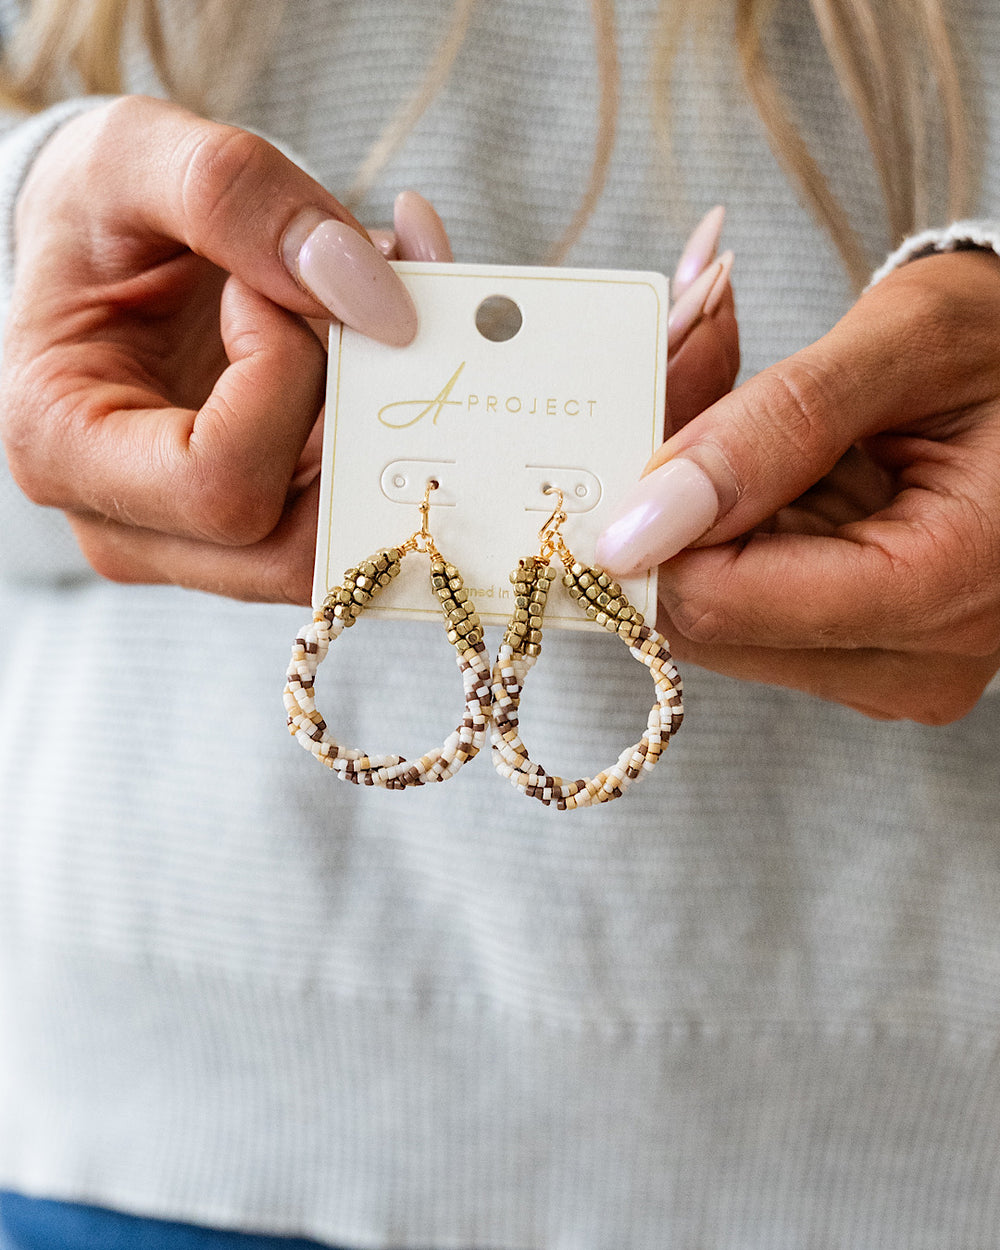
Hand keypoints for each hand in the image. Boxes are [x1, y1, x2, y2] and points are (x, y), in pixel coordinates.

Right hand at [0, 96, 450, 603]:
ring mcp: (201, 542)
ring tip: (375, 301)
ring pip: (343, 538)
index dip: (281, 379)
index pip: (220, 481)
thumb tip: (373, 296)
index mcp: (65, 450)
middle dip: (354, 421)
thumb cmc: (96, 212)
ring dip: (389, 420)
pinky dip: (395, 421)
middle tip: (344, 308)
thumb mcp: (135, 157)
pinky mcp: (263, 527)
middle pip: (294, 548)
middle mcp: (130, 527)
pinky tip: (381, 329)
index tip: (257, 289)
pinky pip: (357, 510)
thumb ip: (236, 197)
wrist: (99, 248)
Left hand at [596, 249, 999, 722]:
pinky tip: (750, 446)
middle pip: (703, 613)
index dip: (647, 520)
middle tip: (675, 366)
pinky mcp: (856, 650)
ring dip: (687, 501)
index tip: (625, 415)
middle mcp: (910, 661)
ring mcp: (882, 665)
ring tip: (724, 385)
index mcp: (942, 590)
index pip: (721, 601)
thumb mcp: (903, 347)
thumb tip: (639, 526)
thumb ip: (768, 431)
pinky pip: (739, 598)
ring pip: (708, 608)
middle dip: (662, 497)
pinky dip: (719, 518)